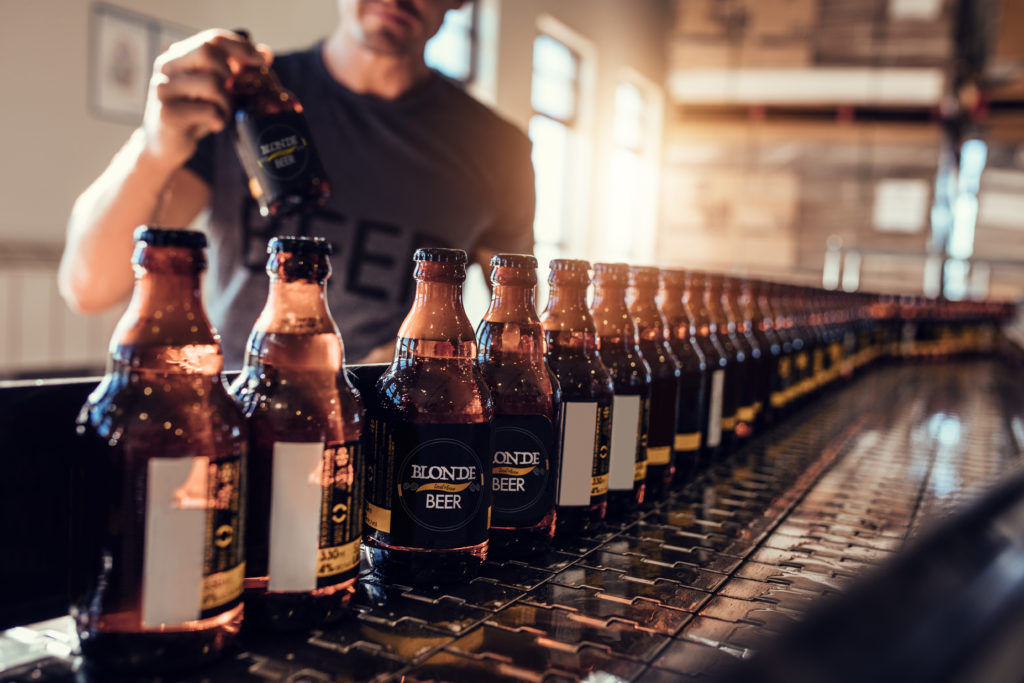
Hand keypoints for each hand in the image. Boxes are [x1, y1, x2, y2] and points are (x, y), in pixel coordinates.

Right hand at [141, 29, 271, 168]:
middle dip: (230, 72)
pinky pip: (207, 110)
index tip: (262, 60)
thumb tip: (265, 53)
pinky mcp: (167, 113)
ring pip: (211, 83)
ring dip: (227, 102)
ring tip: (225, 114)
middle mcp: (166, 67)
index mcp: (178, 56)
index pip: (211, 38)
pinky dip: (219, 118)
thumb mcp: (214, 90)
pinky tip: (215, 125)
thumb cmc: (193, 114)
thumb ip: (234, 71)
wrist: (164, 146)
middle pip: (207, 51)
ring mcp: (163, 89)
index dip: (240, 46)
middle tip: (234, 91)